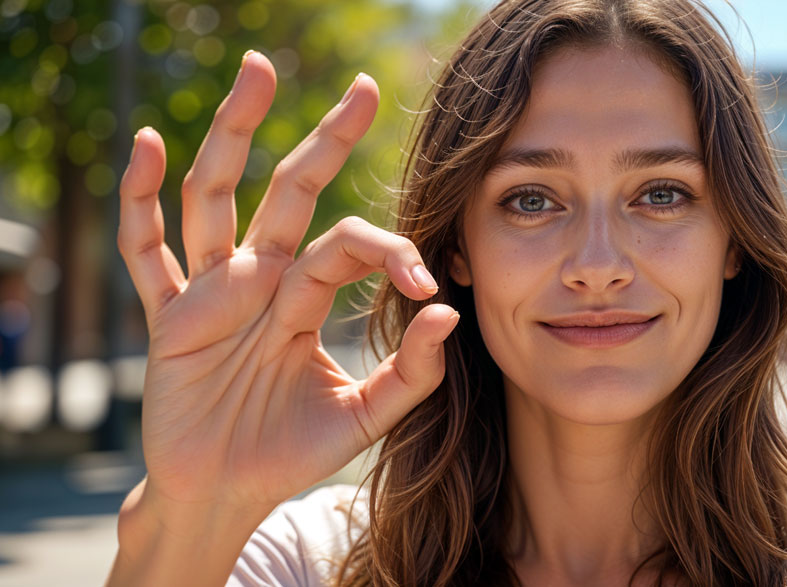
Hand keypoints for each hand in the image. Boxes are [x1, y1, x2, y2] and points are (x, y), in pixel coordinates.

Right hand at [117, 51, 458, 513]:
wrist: (227, 494)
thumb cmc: (291, 451)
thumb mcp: (365, 417)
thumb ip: (411, 373)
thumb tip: (449, 312)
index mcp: (305, 296)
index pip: (348, 244)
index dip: (390, 252)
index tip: (429, 282)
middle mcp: (260, 280)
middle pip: (290, 192)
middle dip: (323, 140)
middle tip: (360, 88)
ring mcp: (211, 293)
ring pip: (218, 199)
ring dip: (234, 135)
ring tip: (257, 71)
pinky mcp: (169, 319)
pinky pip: (147, 253)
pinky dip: (141, 202)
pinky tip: (149, 146)